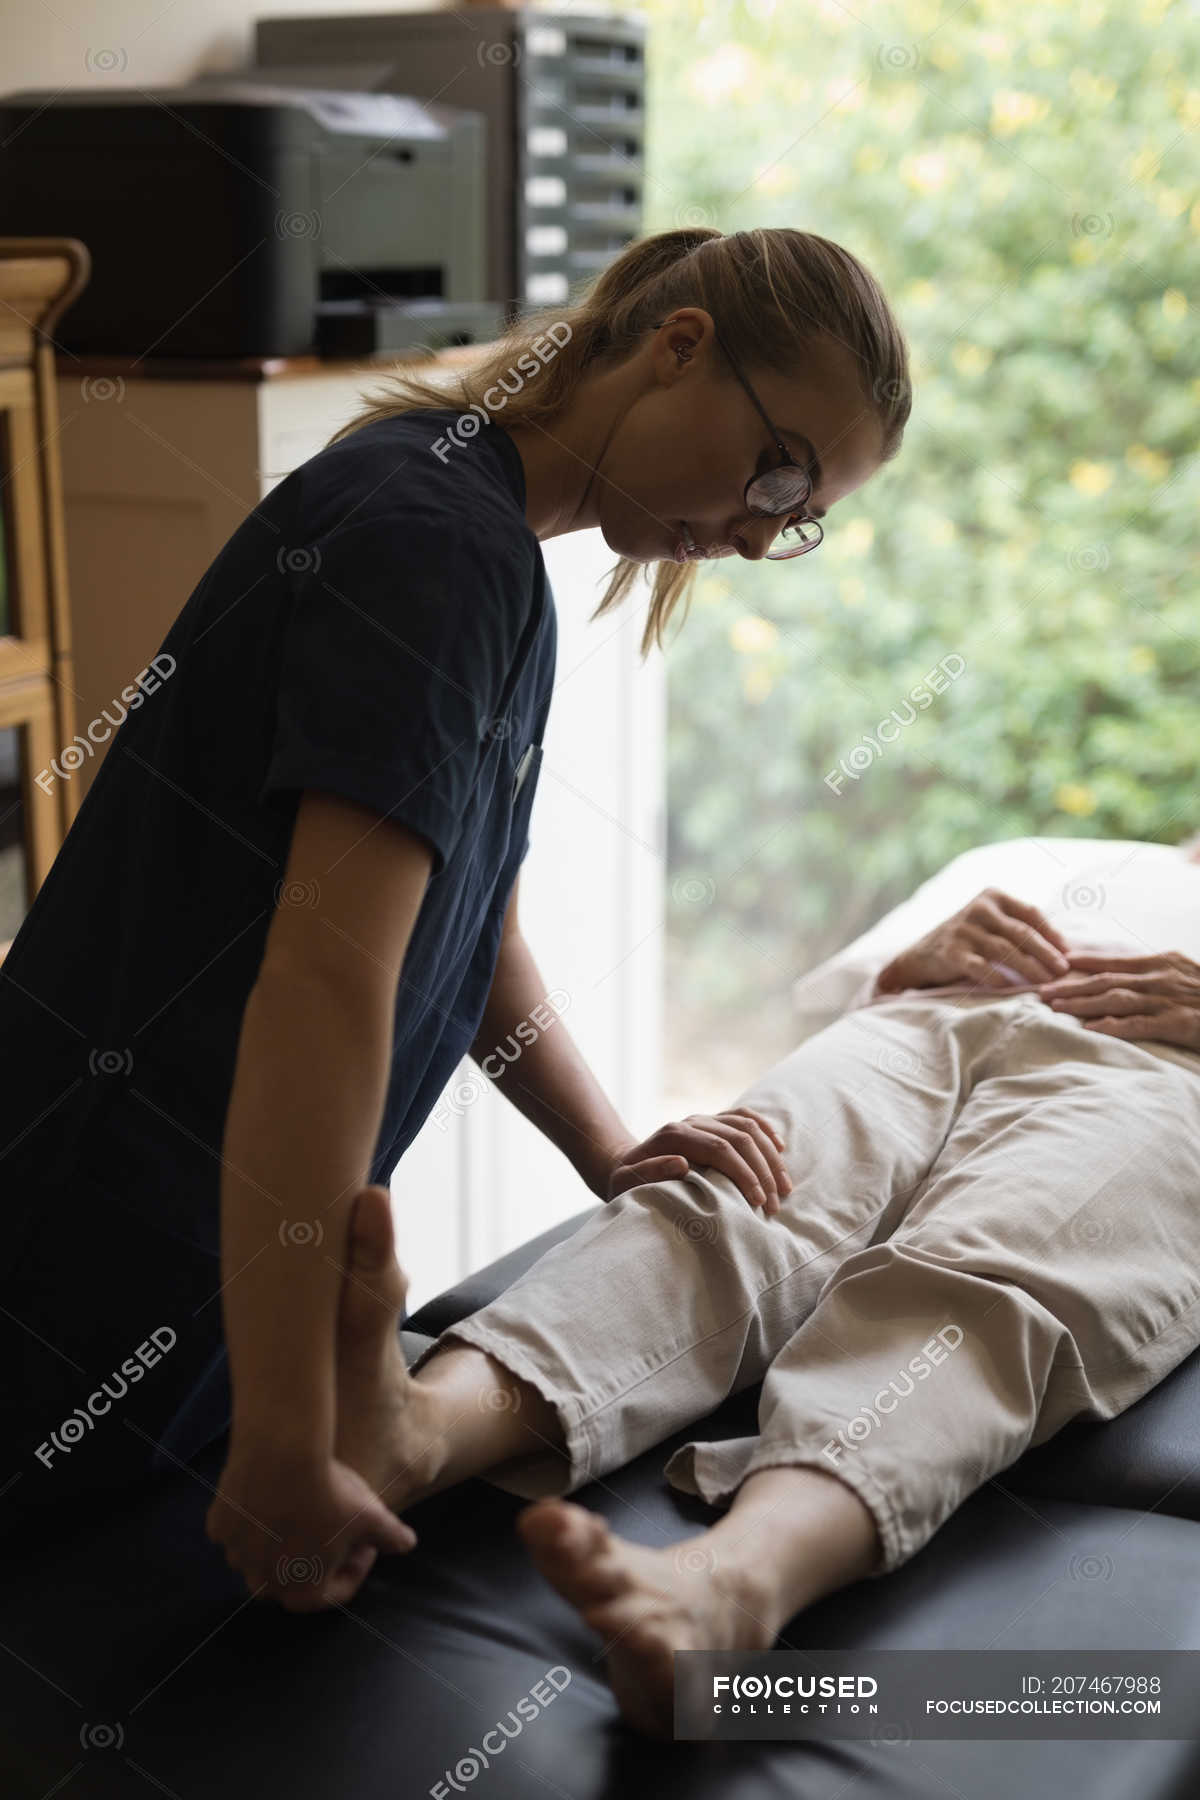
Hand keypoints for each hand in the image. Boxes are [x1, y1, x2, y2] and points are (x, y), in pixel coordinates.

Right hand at [205, 1439, 416, 1611]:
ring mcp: (237, 1555)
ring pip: (258, 1556)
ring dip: (279, 1541)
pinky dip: (252, 1520)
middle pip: (291, 1579)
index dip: (356, 1568)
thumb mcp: (371, 1515)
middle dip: (313, 1561)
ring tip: (300, 1511)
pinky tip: (272, 1495)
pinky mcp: (219, 1527)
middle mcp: (264, 1583)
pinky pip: (237, 1529)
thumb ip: (390, 1536)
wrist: (283, 1452)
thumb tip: (407, 1543)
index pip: (333, 1592)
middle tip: (329, 1533)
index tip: (367, 1543)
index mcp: (303, 1591)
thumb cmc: (332, 1491)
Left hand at [602, 1109, 792, 1214]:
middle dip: (762, 1171)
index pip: (720, 1148)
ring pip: (748, 1126)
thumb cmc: (626, 1182)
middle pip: (740, 1137)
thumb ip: (649, 1173)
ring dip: (770, 1156)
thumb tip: (681, 1164)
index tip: (757, 1201)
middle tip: (773, 1204)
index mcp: (674, 1134)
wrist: (625, 1165)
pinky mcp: (713, 1121)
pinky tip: (780, 1148)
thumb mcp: (625, 1183)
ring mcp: (705, 1118)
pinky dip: (765, 1130)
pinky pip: (745, 1117)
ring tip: (783, 1187)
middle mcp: (692, 1120)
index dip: (743, 1173)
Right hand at [875, 887, 1072, 995]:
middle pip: (1020, 932)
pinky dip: (995, 976)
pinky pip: (979, 966)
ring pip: (1004, 949)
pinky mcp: (951, 952)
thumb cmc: (969, 939)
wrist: (922, 954)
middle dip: (1045, 952)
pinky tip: (1010, 987)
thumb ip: (1019, 927)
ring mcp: (963, 930)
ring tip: (1046, 981)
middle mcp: (978, 909)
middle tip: (1063, 969)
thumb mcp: (992, 923)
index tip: (1068, 953)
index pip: (1030, 913)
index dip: (1052, 933)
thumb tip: (1064, 948)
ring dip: (1029, 967)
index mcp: (993, 897)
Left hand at [1036, 949, 1199, 1049]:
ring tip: (1054, 1007)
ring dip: (1082, 1003)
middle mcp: (1162, 977)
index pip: (1114, 962)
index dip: (1082, 964)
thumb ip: (1157, 976)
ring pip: (1116, 998)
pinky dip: (1113, 1026)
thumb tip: (1127, 979)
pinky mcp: (1179, 1023)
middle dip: (1070, 984)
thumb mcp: (1186, 977)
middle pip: (1107, 979)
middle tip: (1039, 990)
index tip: (1055, 965)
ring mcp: (1170, 999)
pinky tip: (1090, 1029)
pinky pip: (1140, 1024)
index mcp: (1164, 962)